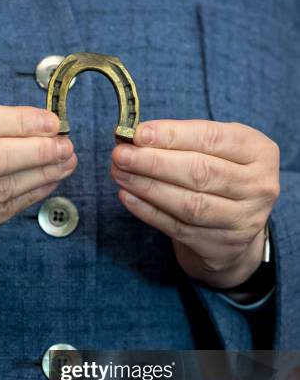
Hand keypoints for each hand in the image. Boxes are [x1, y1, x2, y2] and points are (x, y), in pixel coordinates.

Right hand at [0, 105, 75, 317]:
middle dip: (37, 151)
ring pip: (2, 188)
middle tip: (66, 145)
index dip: (21, 121)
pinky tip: (49, 182)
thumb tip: (36, 125)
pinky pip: (3, 211)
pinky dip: (30, 195)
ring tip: (66, 161)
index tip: (52, 121)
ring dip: (41, 174)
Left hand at [111, 120, 279, 287]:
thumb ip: (182, 142)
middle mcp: (258, 186)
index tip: (138, 134)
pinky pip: (177, 228)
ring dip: (147, 187)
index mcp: (259, 152)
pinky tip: (128, 197)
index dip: (172, 135)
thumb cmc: (219, 180)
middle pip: (199, 172)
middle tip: (120, 155)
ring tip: (119, 174)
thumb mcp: (216, 153)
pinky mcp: (220, 246)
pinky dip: (148, 212)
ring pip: (188, 203)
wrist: (236, 233)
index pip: (212, 138)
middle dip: (153, 162)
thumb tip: (136, 138)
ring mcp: (242, 220)